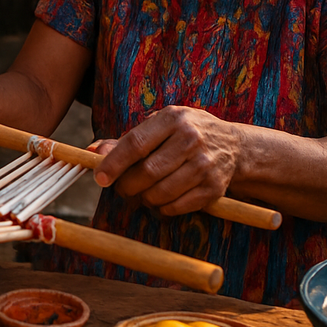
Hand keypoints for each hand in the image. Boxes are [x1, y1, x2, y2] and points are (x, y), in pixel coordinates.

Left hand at [93, 106, 240, 215]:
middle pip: (146, 172)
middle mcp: (191, 139)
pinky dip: (161, 208)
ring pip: (160, 193)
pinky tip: (160, 200)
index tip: (100, 178)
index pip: (135, 144)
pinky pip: (176, 207)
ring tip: (141, 194)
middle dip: (126, 186)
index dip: (114, 163)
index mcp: (173, 118)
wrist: (233, 145)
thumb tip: (92, 152)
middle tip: (121, 189)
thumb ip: (125, 140)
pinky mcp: (214, 188)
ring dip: (143, 199)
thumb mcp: (159, 126)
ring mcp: (205, 165)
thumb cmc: (185, 133)